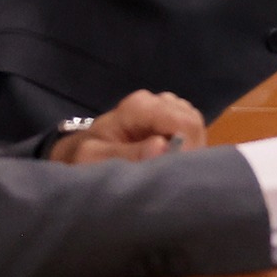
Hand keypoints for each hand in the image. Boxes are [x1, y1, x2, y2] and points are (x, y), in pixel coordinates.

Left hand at [52, 90, 202, 163]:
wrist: (80, 153)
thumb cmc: (86, 155)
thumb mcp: (95, 159)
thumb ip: (126, 154)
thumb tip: (162, 147)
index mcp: (140, 106)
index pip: (184, 122)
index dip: (187, 148)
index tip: (175, 174)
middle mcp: (159, 101)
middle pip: (193, 124)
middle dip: (188, 150)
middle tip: (169, 175)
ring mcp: (168, 109)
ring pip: (196, 129)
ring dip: (187, 150)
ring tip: (166, 169)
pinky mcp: (174, 120)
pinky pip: (192, 133)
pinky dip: (186, 149)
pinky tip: (168, 161)